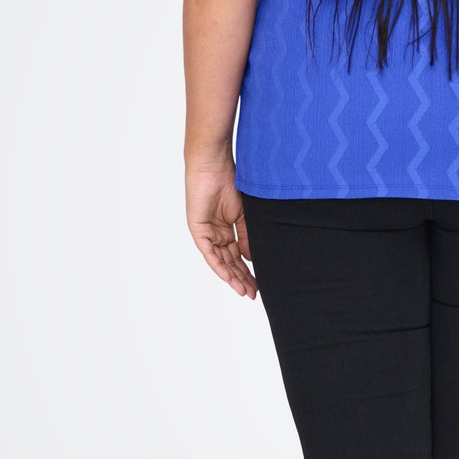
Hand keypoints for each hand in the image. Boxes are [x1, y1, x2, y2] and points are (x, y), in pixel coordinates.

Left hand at [185, 157, 257, 298]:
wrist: (214, 165)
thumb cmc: (230, 182)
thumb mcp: (244, 214)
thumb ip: (247, 237)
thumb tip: (251, 259)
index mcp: (226, 229)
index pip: (238, 255)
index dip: (248, 270)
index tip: (260, 283)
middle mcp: (215, 233)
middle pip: (230, 262)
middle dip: (242, 278)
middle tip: (254, 293)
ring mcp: (206, 233)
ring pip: (220, 261)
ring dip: (232, 277)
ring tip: (245, 290)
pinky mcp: (198, 230)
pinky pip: (210, 253)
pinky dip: (220, 266)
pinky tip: (230, 278)